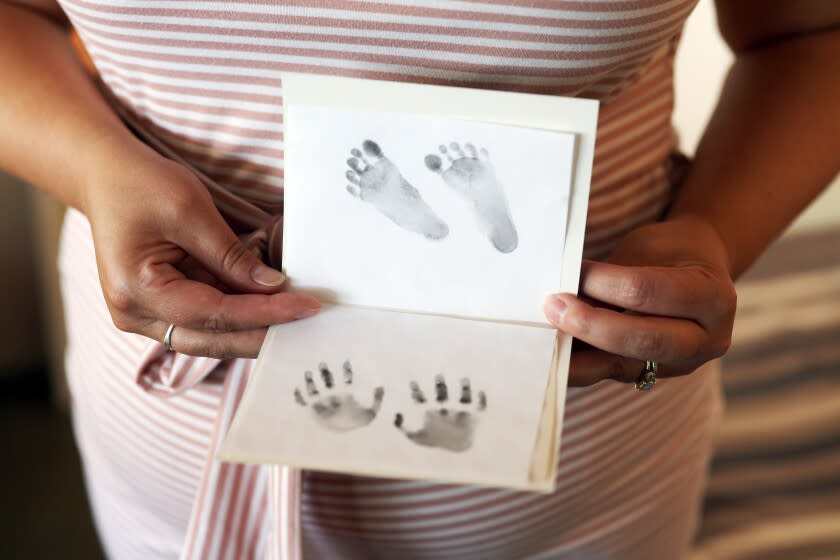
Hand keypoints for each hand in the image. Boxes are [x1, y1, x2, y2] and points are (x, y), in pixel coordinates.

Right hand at [83, 144, 320, 358]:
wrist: (106, 176)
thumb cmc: (140, 184)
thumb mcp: (190, 210)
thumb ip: (230, 255)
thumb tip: (272, 286)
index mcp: (135, 292)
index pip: (214, 314)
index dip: (264, 313)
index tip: (305, 307)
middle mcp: (135, 314)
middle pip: (212, 338)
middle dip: (262, 332)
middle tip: (309, 325)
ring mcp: (145, 315)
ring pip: (211, 335)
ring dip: (253, 328)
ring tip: (296, 320)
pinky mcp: (160, 307)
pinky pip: (205, 321)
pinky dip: (238, 316)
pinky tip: (270, 309)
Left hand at [543, 217, 736, 385]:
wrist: (697, 271)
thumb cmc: (668, 253)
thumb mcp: (648, 250)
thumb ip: (613, 273)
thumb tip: (563, 290)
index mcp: (712, 297)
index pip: (646, 292)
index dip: (603, 282)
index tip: (572, 272)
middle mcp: (707, 339)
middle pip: (643, 338)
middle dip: (591, 325)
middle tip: (553, 307)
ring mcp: (681, 364)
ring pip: (624, 364)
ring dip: (579, 352)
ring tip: (547, 335)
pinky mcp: (653, 375)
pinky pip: (611, 372)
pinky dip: (580, 364)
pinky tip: (554, 354)